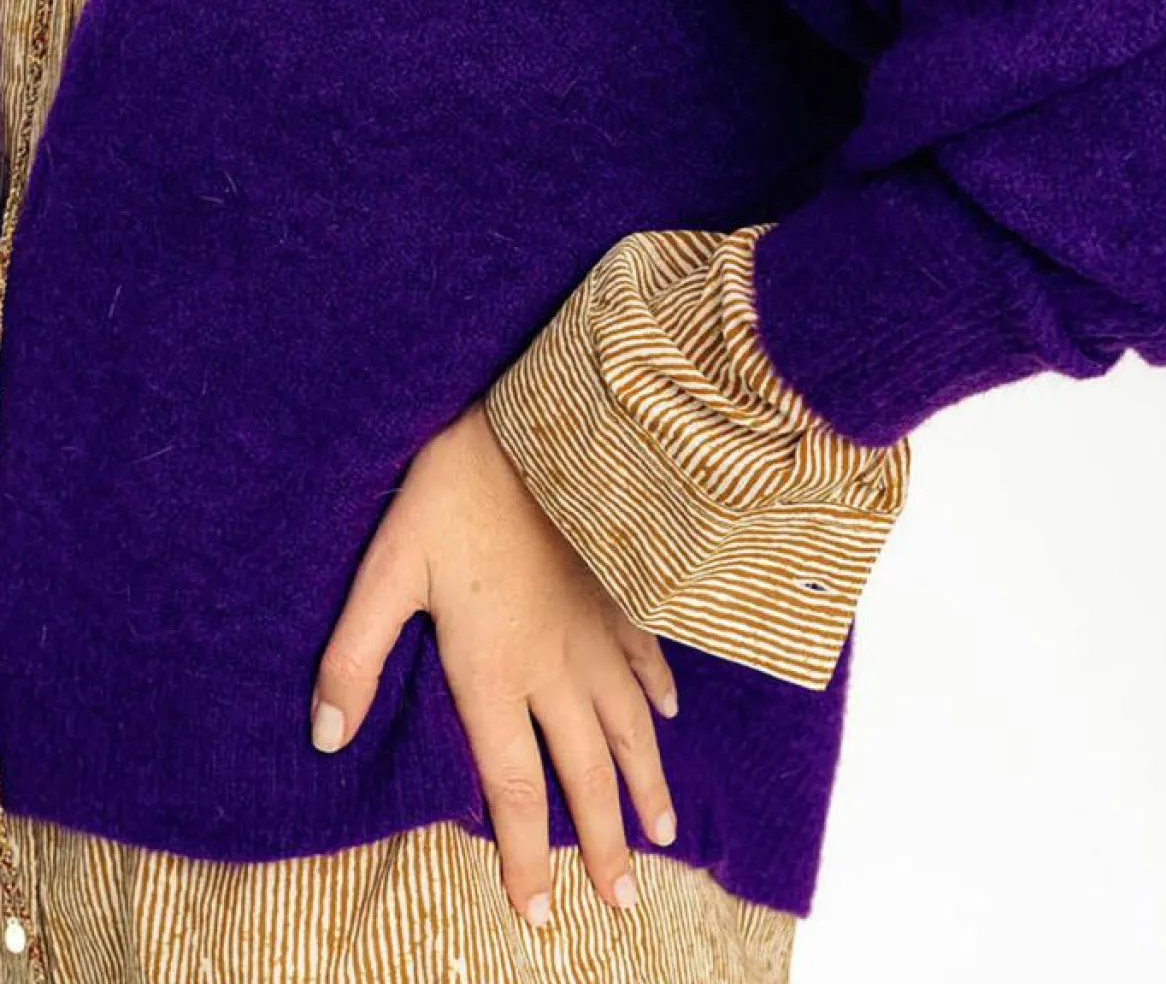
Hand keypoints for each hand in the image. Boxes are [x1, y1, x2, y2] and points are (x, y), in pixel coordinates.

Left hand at [309, 394, 680, 927]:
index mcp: (496, 669)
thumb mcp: (387, 567)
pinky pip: (644, 654)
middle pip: (587, 771)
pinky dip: (658, 693)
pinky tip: (669, 714)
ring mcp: (594, 626)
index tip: (541, 914)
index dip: (527, 856)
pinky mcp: (616, 587)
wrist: (538, 423)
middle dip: (604, 844)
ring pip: (630, 724)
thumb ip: (354, 655)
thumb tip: (324, 739)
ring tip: (664, 834)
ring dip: (646, 784)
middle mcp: (555, 664)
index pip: (517, 786)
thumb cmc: (452, 492)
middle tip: (622, 905)